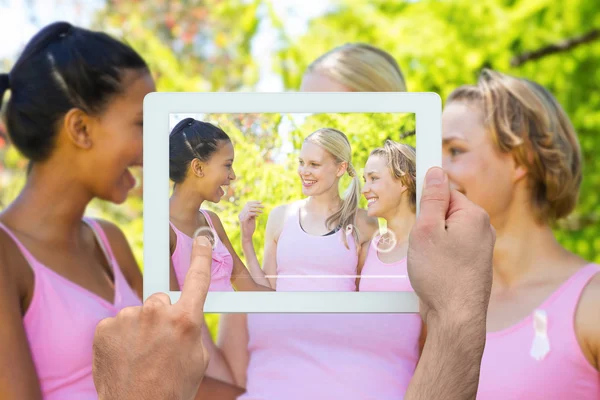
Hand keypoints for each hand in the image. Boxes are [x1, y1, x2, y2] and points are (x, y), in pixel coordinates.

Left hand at [92, 236, 212, 399]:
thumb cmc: (172, 388)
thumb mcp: (197, 358)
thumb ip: (190, 327)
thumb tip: (182, 313)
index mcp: (185, 320)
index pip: (197, 278)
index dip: (201, 256)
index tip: (202, 238)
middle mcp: (156, 313)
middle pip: (161, 300)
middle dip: (162, 316)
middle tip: (159, 344)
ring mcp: (128, 318)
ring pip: (138, 314)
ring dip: (140, 328)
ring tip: (140, 356)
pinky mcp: (105, 327)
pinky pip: (118, 323)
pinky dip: (120, 336)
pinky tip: (124, 356)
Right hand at [238, 201, 263, 240]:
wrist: (247, 237)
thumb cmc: (250, 229)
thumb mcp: (252, 220)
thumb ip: (253, 214)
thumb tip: (256, 208)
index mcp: (242, 213)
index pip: (247, 204)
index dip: (254, 202)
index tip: (261, 202)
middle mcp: (241, 214)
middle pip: (248, 205)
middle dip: (257, 204)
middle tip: (263, 206)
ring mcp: (241, 217)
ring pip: (249, 209)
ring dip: (257, 209)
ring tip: (262, 211)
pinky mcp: (243, 220)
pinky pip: (249, 214)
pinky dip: (255, 213)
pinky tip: (258, 216)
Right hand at [407, 167, 494, 324]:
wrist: (456, 318)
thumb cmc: (440, 275)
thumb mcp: (427, 230)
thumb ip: (432, 199)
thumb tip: (435, 172)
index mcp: (474, 216)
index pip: (446, 192)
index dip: (427, 203)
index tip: (419, 215)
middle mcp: (483, 229)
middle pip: (447, 213)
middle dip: (429, 224)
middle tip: (421, 242)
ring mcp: (480, 249)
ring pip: (448, 232)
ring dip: (433, 242)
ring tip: (427, 261)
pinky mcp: (474, 265)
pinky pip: (452, 249)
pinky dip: (439, 256)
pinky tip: (434, 271)